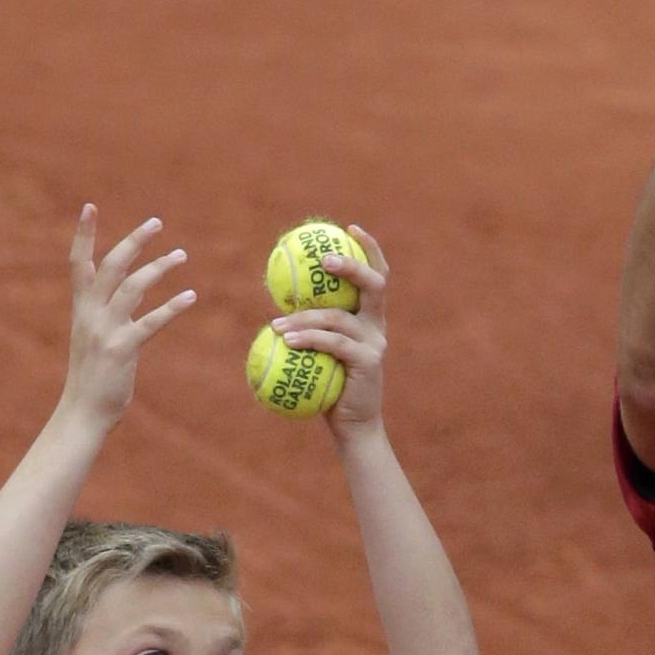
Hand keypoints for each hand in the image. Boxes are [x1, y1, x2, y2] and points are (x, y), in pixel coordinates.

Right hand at [58, 206, 194, 431]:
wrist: (83, 412)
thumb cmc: (94, 374)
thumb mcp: (96, 336)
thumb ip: (113, 310)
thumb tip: (136, 288)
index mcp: (81, 309)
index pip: (78, 263)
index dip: (84, 235)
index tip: (89, 207)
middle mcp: (90, 314)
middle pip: (110, 266)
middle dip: (133, 241)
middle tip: (156, 222)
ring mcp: (105, 331)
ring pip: (132, 288)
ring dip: (159, 268)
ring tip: (182, 255)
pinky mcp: (122, 349)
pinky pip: (151, 322)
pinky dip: (172, 307)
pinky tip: (190, 296)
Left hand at [271, 224, 388, 445]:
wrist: (354, 425)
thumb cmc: (331, 387)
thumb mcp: (321, 354)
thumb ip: (311, 329)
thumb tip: (276, 303)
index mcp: (370, 317)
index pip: (377, 275)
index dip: (369, 249)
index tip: (349, 228)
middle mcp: (378, 325)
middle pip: (374, 285)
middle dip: (352, 266)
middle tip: (324, 260)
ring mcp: (375, 343)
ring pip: (339, 318)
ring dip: (304, 317)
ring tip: (277, 323)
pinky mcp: (368, 361)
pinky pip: (332, 344)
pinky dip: (307, 339)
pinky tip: (286, 339)